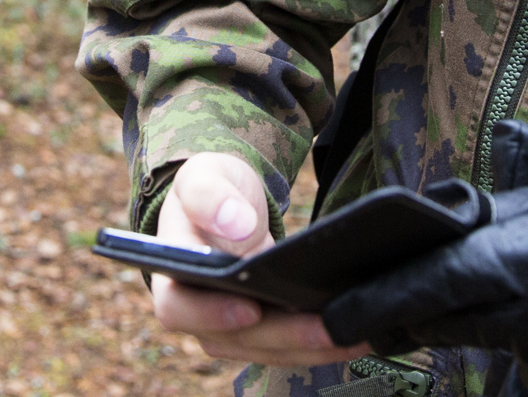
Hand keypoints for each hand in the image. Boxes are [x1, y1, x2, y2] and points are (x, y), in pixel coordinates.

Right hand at [149, 152, 368, 368]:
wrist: (228, 202)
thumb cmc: (210, 190)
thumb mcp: (203, 177)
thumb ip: (211, 196)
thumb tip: (236, 224)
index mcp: (174, 275)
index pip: (178, 308)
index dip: (210, 315)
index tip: (250, 309)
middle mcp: (198, 311)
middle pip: (235, 339)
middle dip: (284, 337)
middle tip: (327, 328)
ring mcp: (230, 326)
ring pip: (266, 350)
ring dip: (309, 348)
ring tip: (353, 335)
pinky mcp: (262, 329)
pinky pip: (287, 346)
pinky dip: (319, 345)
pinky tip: (353, 335)